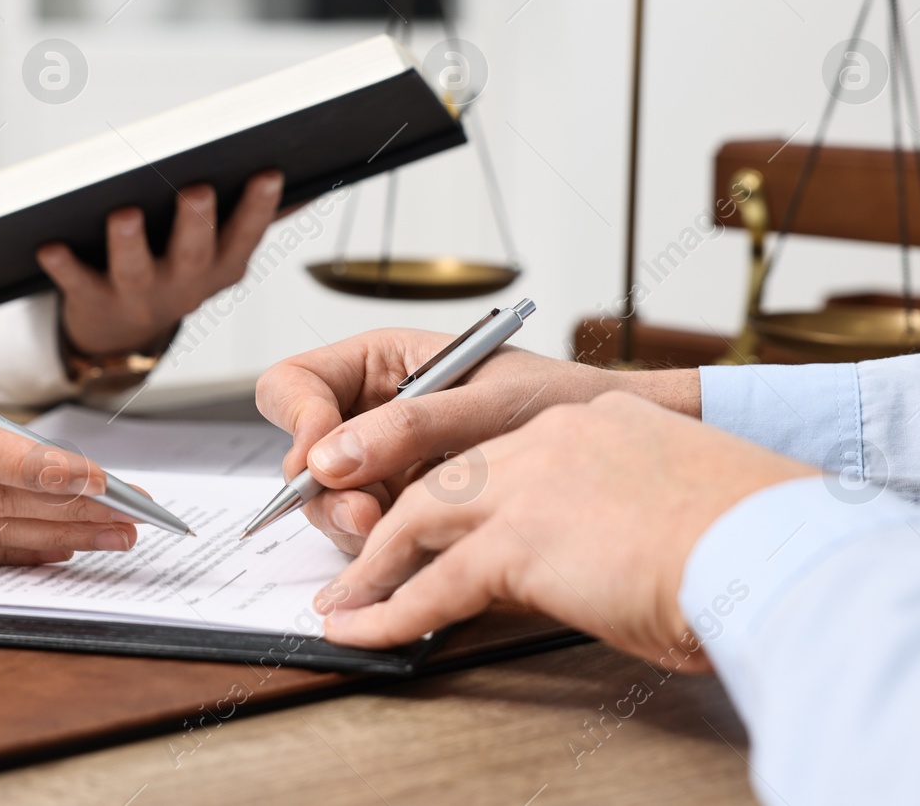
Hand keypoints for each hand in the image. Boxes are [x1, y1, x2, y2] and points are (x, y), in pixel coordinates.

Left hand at [37, 172, 283, 356]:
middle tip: (196, 189)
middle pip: (193, 254)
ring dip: (129, 243)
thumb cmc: (176, 269)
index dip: (257, 207)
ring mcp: (139, 295)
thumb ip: (262, 216)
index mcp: (220, 267)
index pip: (244, 236)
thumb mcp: (225, 249)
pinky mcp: (93, 299)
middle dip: (196, 223)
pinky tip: (49, 245)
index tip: (268, 171)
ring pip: (134, 270)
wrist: (121, 328)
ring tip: (123, 213)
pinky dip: (64, 266)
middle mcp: (184, 285)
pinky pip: (77, 283)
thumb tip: (313, 183)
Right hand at [256, 327, 699, 552]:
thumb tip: (328, 456)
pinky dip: (382, 550)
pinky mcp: (410, 511)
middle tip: (366, 515)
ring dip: (352, 525)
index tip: (320, 458)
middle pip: (304, 455)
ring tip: (400, 530)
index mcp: (382, 363)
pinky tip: (417, 554)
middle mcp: (375, 414)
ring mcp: (389, 466)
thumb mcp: (488, 404)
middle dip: (326, 490)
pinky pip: (368, 536)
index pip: (296, 384)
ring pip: (328, 503)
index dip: (298, 420)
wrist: (623, 451)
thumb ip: (409, 424)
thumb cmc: (566, 401)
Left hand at [316, 392, 816, 663]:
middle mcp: (551, 439)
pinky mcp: (520, 544)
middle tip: (359, 554)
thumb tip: (615, 553)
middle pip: (441, 473)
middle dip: (390, 517)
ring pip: (418, 520)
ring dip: (373, 566)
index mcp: (594, 421)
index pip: (497, 448)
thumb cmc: (758, 536)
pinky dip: (388, 613)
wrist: (778, 546)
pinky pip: (431, 586)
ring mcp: (528, 485)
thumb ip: (630, 508)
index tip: (429, 511)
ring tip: (344, 600)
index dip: (454, 483)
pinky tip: (362, 633)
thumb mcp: (684, 499)